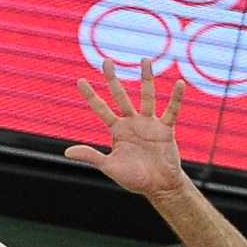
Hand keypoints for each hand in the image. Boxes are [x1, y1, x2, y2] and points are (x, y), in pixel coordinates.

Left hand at [70, 58, 189, 197]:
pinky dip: (176, 98)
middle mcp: (132, 122)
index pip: (101, 109)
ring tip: (145, 60)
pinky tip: (179, 84)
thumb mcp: (109, 166)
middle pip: (121, 96)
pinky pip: (172, 110)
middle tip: (106, 61)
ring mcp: (149, 123)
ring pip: (147, 96)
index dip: (91, 95)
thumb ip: (91, 156)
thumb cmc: (133, 178)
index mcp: (117, 130)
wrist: (158, 187)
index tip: (80, 80)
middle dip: (113, 79)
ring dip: (146, 79)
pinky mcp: (166, 129)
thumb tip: (66, 152)